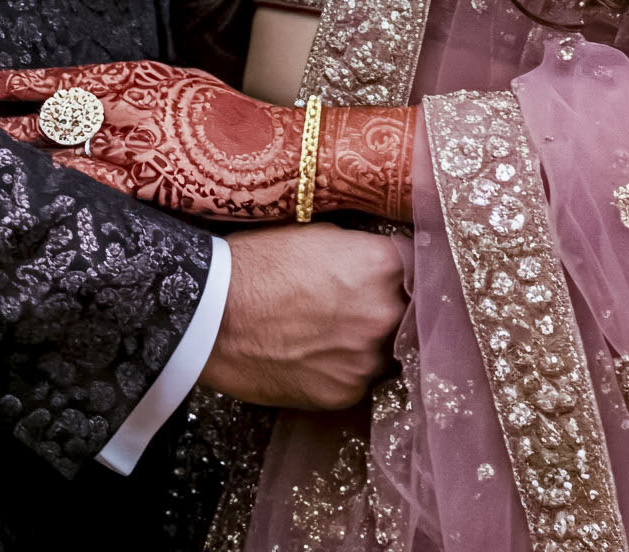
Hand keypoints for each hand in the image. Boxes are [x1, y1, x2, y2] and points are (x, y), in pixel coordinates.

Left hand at [0, 62, 415, 222]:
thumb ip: (143, 94)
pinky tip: (22, 205)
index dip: (6, 82)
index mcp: (138, 77)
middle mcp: (131, 106)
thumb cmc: (239, 125)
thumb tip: (106, 98)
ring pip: (60, 151)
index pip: (58, 78)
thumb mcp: (187, 90)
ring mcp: (139, 146)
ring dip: (14, 161)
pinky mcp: (152, 186)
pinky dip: (54, 195)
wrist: (286, 154)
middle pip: (46, 114)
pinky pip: (91, 191)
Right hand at [201, 224, 406, 409]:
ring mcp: (366, 359)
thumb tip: (380, 265)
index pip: (415, 266)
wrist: (213, 314)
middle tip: (351, 303)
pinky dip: (341, 369)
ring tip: (325, 331)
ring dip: (364, 342)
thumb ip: (361, 252)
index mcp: (382, 265)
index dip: (397, 270)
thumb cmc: (258, 263)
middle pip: (403, 311)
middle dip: (383, 307)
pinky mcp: (345, 394)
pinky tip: (312, 355)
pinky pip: (356, 379)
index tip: (386, 274)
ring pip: (382, 350)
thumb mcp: (318, 235)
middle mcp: (385, 314)